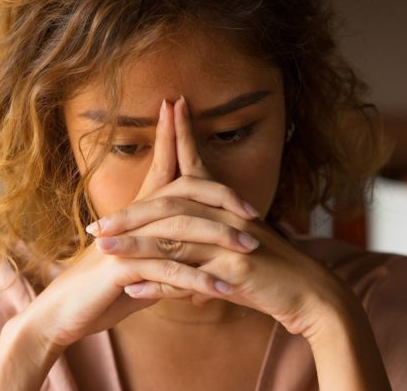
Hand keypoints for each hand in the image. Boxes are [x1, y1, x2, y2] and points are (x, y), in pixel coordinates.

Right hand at [21, 99, 233, 348]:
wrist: (61, 313)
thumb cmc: (101, 288)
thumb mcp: (138, 265)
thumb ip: (164, 252)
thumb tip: (193, 251)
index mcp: (135, 213)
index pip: (159, 166)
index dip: (171, 135)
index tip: (181, 105)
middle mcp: (130, 220)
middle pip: (180, 192)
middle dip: (219, 196)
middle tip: (254, 211)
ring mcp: (125, 242)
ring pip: (180, 230)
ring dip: (219, 240)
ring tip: (250, 249)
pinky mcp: (121, 269)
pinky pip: (169, 272)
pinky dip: (199, 282)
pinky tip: (224, 290)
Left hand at [87, 96, 352, 336]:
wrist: (312, 296)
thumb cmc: (271, 275)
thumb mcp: (234, 253)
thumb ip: (200, 249)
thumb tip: (162, 259)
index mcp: (227, 207)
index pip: (195, 167)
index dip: (177, 138)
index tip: (163, 109)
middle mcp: (226, 218)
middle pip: (169, 205)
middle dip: (129, 214)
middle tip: (94, 224)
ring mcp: (230, 242)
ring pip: (171, 239)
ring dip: (133, 246)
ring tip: (102, 251)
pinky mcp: (235, 270)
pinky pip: (187, 276)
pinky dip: (156, 283)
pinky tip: (131, 289)